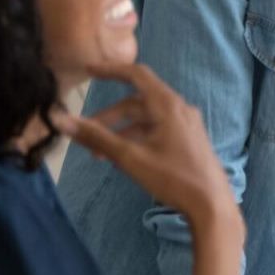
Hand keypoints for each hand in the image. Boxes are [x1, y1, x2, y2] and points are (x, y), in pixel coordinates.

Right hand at [55, 62, 235, 226]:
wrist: (212, 205)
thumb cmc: (173, 178)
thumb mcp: (130, 158)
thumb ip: (96, 137)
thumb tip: (62, 120)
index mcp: (168, 105)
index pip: (136, 75)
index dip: (110, 70)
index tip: (88, 70)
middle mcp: (179, 108)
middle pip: (138, 102)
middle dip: (110, 117)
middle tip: (86, 134)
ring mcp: (187, 124)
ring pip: (147, 119)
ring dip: (122, 131)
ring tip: (100, 155)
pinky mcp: (189, 139)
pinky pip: (158, 130)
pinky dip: (138, 138)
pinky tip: (124, 159)